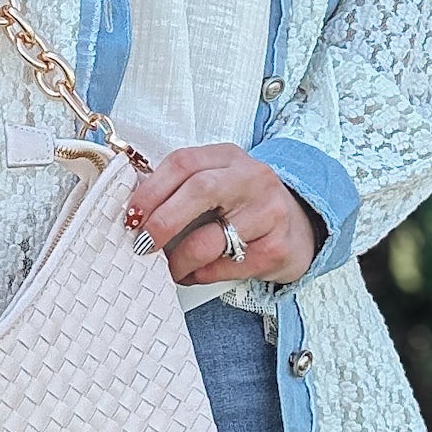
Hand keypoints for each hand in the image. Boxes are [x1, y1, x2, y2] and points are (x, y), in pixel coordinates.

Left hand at [125, 144, 320, 287]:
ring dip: (180, 259)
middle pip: (199, 190)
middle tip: (141, 244)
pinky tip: (194, 273)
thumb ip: (182, 189)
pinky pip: (226, 266)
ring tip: (169, 267)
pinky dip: (201, 274)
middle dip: (162, 222)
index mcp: (229, 157)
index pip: (183, 162)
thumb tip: (134, 213)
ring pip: (211, 238)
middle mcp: (253, 178)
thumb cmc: (245, 206)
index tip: (131, 216)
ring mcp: (269, 212)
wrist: (300, 227)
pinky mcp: (275, 247)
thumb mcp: (218, 183)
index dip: (150, 190)